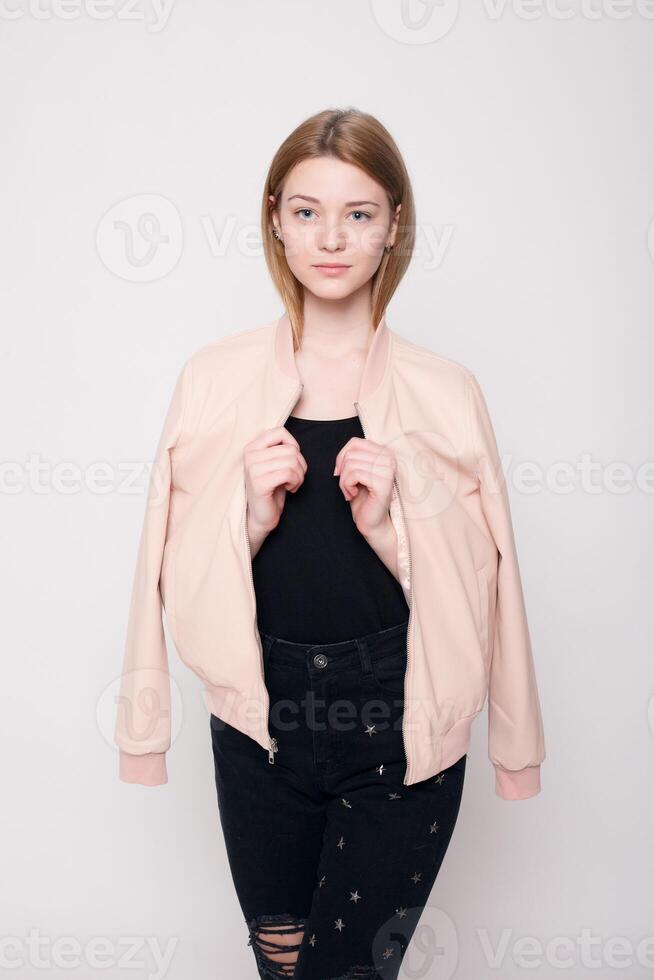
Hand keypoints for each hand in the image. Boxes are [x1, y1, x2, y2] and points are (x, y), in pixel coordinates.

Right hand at [243, 426, 306, 554]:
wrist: (261, 516)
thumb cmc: (272, 488)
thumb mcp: (274, 463)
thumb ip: (279, 448)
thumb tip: (293, 440)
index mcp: (252, 446)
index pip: (280, 431)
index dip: (294, 445)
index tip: (291, 460)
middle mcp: (249, 454)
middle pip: (290, 449)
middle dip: (300, 465)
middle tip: (294, 477)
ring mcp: (252, 468)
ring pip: (291, 461)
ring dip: (299, 475)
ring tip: (292, 483)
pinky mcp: (259, 482)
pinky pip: (288, 473)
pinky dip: (295, 482)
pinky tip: (289, 489)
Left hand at [333, 436, 395, 536]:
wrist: (372, 522)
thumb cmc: (362, 497)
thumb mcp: (356, 471)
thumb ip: (352, 456)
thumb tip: (342, 454)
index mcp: (384, 452)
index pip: (355, 442)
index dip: (341, 457)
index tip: (341, 473)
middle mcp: (389, 458)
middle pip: (351, 454)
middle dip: (342, 472)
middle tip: (347, 486)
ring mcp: (388, 470)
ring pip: (350, 464)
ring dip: (344, 481)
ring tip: (350, 491)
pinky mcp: (383, 483)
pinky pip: (355, 474)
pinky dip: (347, 486)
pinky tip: (353, 495)